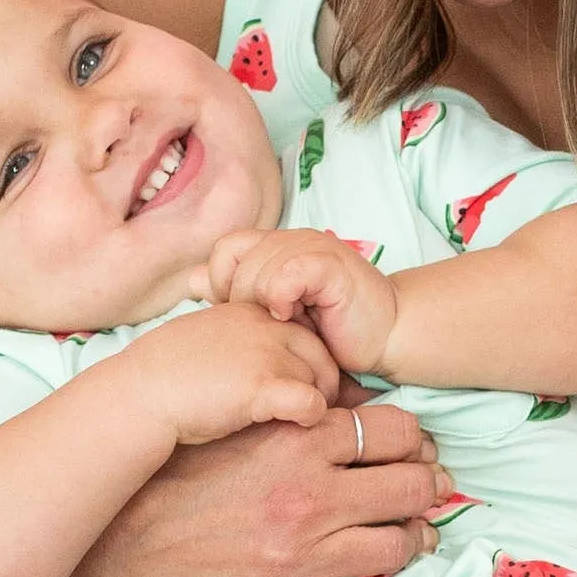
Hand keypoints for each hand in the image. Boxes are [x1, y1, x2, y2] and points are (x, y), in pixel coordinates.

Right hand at [65, 391, 445, 576]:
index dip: (414, 441)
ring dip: (412, 541)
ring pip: (396, 548)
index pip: (396, 431)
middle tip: (423, 493)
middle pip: (411, 489)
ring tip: (409, 537)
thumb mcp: (239, 426)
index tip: (412, 452)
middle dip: (425, 488)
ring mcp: (296, 560)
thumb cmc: (179, 476)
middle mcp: (306, 500)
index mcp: (297, 443)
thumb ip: (297, 415)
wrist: (122, 542)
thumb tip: (360, 407)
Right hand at [117, 301, 339, 445]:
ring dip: (316, 402)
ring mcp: (266, 355)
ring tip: (300, 422)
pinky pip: (311, 402)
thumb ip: (233, 339)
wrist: (141, 393)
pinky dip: (311, 415)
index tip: (302, 384)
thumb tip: (243, 359)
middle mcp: (264, 327)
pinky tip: (298, 424)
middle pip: (322, 354)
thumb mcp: (203, 338)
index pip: (303, 331)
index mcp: (250, 313)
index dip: (309, 360)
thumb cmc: (164, 374)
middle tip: (314, 409)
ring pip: (320, 380)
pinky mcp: (263, 388)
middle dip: (324, 383)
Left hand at [202, 227, 399, 373]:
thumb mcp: (275, 313)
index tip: (239, 312)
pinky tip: (294, 316)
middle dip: (241, 301)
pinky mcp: (329, 264)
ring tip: (287, 322)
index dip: (221, 282)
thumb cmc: (332, 329)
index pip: (224, 249)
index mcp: (275, 246)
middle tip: (267, 324)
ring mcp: (311, 246)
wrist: (384, 337)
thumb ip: (235, 293)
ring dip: (264, 304)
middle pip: (235, 262)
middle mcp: (291, 239)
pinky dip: (282, 298)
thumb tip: (191, 281)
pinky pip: (285, 275)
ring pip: (256, 270)